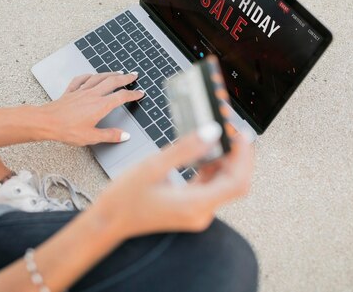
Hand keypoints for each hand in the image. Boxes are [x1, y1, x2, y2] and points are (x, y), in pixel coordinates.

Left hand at [38, 72, 143, 145]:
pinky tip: (91, 75)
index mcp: (100, 105)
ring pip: (98, 77)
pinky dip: (89, 75)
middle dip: (125, 78)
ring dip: (110, 74)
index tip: (140, 94)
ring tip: (117, 72)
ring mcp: (81, 91)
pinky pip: (81, 79)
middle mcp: (92, 95)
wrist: (46, 122)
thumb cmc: (66, 130)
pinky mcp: (70, 92)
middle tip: (133, 75)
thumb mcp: (91, 137)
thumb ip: (110, 135)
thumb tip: (124, 135)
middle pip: (112, 82)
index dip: (132, 94)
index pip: (121, 97)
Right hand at [91, 122, 253, 239]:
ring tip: (220, 137)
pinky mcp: (191, 208)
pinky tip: (206, 152)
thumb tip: (211, 132)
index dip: (244, 156)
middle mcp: (200, 213)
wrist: (108, 221)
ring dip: (226, 160)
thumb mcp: (153, 166)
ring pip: (224, 184)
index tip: (240, 135)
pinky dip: (213, 169)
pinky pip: (211, 187)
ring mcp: (197, 212)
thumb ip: (186, 149)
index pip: (236, 181)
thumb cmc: (124, 199)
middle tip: (232, 132)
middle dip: (238, 156)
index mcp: (194, 205)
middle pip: (235, 183)